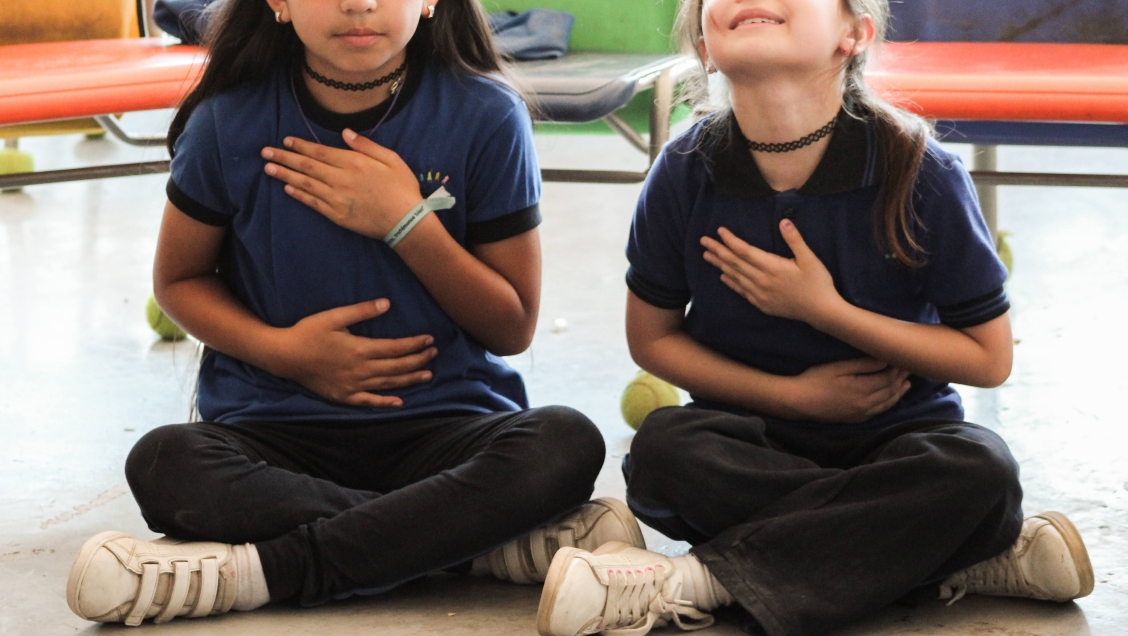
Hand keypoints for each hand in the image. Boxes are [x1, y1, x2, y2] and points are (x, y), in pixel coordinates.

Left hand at [261, 130, 423, 239]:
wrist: (406, 221)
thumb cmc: (402, 188)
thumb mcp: (392, 159)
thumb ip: (367, 145)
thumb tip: (345, 133)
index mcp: (353, 162)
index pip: (319, 152)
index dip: (300, 145)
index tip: (285, 140)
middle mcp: (340, 179)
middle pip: (306, 166)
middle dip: (284, 157)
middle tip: (265, 152)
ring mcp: (336, 198)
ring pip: (304, 183)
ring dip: (284, 174)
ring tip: (268, 168)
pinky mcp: (336, 215)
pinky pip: (312, 203)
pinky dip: (298, 195)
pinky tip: (287, 188)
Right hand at [272, 298, 437, 407]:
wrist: (284, 356)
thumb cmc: (308, 332)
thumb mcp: (334, 316)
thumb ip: (362, 311)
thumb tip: (387, 304)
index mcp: (360, 349)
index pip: (396, 348)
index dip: (415, 344)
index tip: (430, 340)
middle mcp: (360, 370)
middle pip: (397, 366)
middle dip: (418, 360)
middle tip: (434, 354)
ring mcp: (353, 386)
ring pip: (388, 384)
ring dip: (410, 380)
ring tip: (428, 375)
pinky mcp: (344, 397)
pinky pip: (369, 402)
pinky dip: (385, 403)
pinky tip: (399, 402)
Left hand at [701, 221, 841, 326]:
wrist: (821, 312)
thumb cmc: (818, 283)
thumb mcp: (810, 259)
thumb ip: (795, 240)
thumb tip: (783, 221)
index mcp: (772, 267)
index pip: (745, 251)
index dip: (731, 240)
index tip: (719, 231)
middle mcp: (762, 280)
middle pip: (735, 263)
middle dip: (718, 250)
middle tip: (703, 241)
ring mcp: (760, 294)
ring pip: (735, 276)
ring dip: (720, 265)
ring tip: (707, 256)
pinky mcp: (762, 304)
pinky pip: (742, 291)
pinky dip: (731, 282)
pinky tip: (723, 276)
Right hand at [785, 358, 911, 423]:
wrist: (798, 402)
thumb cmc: (815, 379)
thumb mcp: (839, 366)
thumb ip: (864, 364)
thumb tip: (885, 359)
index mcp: (863, 389)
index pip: (889, 378)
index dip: (898, 368)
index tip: (903, 357)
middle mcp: (866, 404)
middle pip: (891, 391)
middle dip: (901, 378)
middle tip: (909, 367)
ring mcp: (861, 414)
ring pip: (887, 403)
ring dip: (898, 392)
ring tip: (907, 383)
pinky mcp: (855, 419)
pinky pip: (878, 411)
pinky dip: (888, 403)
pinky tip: (890, 398)